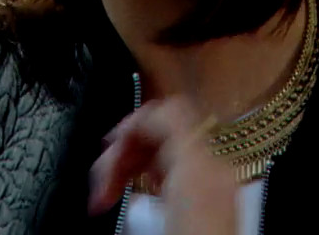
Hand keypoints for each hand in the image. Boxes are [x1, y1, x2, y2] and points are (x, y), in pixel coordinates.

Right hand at [89, 97, 238, 234]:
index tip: (107, 148)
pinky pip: (177, 175)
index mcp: (200, 164)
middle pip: (160, 132)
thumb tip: (125, 140)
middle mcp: (213, 169)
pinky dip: (151, 181)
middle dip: (124, 153)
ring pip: (165, 154)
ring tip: (110, 197)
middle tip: (102, 185)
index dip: (130, 124)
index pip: (164, 113)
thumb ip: (142, 162)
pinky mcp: (212, 204)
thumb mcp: (157, 206)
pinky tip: (136, 202)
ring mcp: (215, 186)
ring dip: (131, 169)